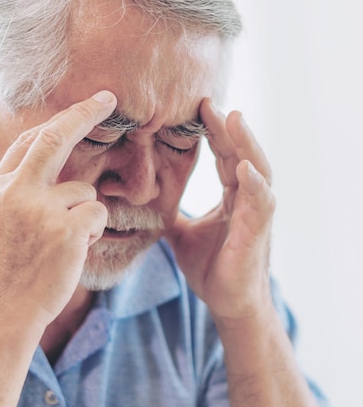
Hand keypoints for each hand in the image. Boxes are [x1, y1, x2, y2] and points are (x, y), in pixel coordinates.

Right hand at [0, 91, 116, 333]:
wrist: (2, 311)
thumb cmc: (6, 266)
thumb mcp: (0, 218)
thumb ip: (21, 187)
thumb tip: (55, 160)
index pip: (29, 140)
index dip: (59, 121)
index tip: (82, 107)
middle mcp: (15, 191)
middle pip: (54, 136)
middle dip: (84, 113)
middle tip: (107, 99)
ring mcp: (40, 209)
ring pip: (85, 190)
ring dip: (85, 213)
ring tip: (63, 242)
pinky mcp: (66, 229)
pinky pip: (97, 213)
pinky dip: (93, 230)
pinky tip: (74, 250)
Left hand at [166, 99, 275, 321]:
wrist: (228, 305)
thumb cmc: (212, 268)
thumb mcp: (182, 235)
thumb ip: (171, 214)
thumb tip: (145, 201)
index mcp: (231, 197)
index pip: (223, 156)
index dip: (212, 133)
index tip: (196, 108)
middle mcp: (247, 200)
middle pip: (240, 154)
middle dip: (226, 128)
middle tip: (207, 102)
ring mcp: (256, 215)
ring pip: (258, 170)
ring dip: (246, 144)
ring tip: (232, 118)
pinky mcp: (258, 234)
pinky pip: (261, 203)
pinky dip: (255, 184)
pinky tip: (244, 167)